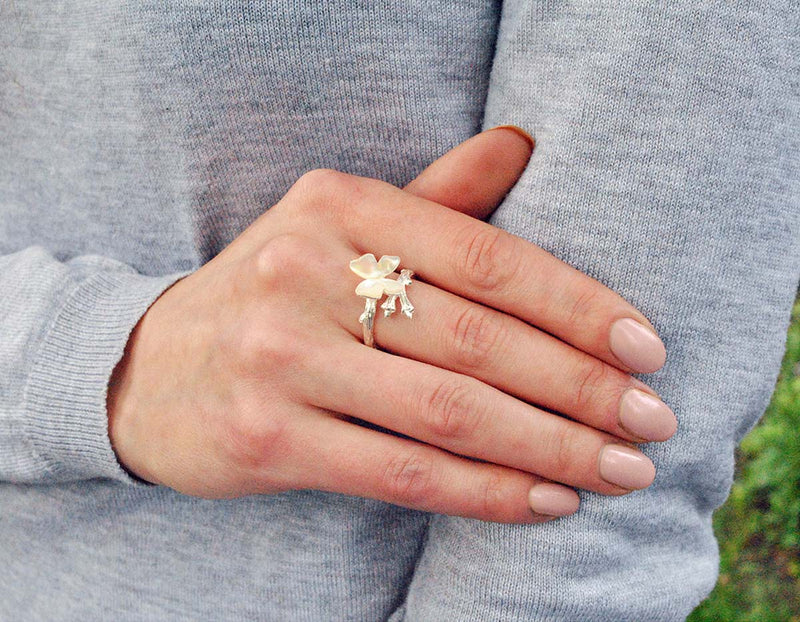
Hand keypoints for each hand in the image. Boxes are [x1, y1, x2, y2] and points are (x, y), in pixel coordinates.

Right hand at [108, 128, 675, 522]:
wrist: (149, 366)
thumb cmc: (272, 292)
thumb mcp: (340, 227)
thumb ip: (435, 196)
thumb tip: (524, 144)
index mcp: (338, 205)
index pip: (486, 255)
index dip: (576, 305)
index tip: (646, 347)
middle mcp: (306, 272)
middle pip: (477, 340)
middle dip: (582, 388)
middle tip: (652, 423)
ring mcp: (280, 357)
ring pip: (448, 412)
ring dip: (550, 448)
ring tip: (619, 471)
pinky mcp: (266, 437)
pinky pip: (403, 472)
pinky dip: (485, 492)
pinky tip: (544, 501)